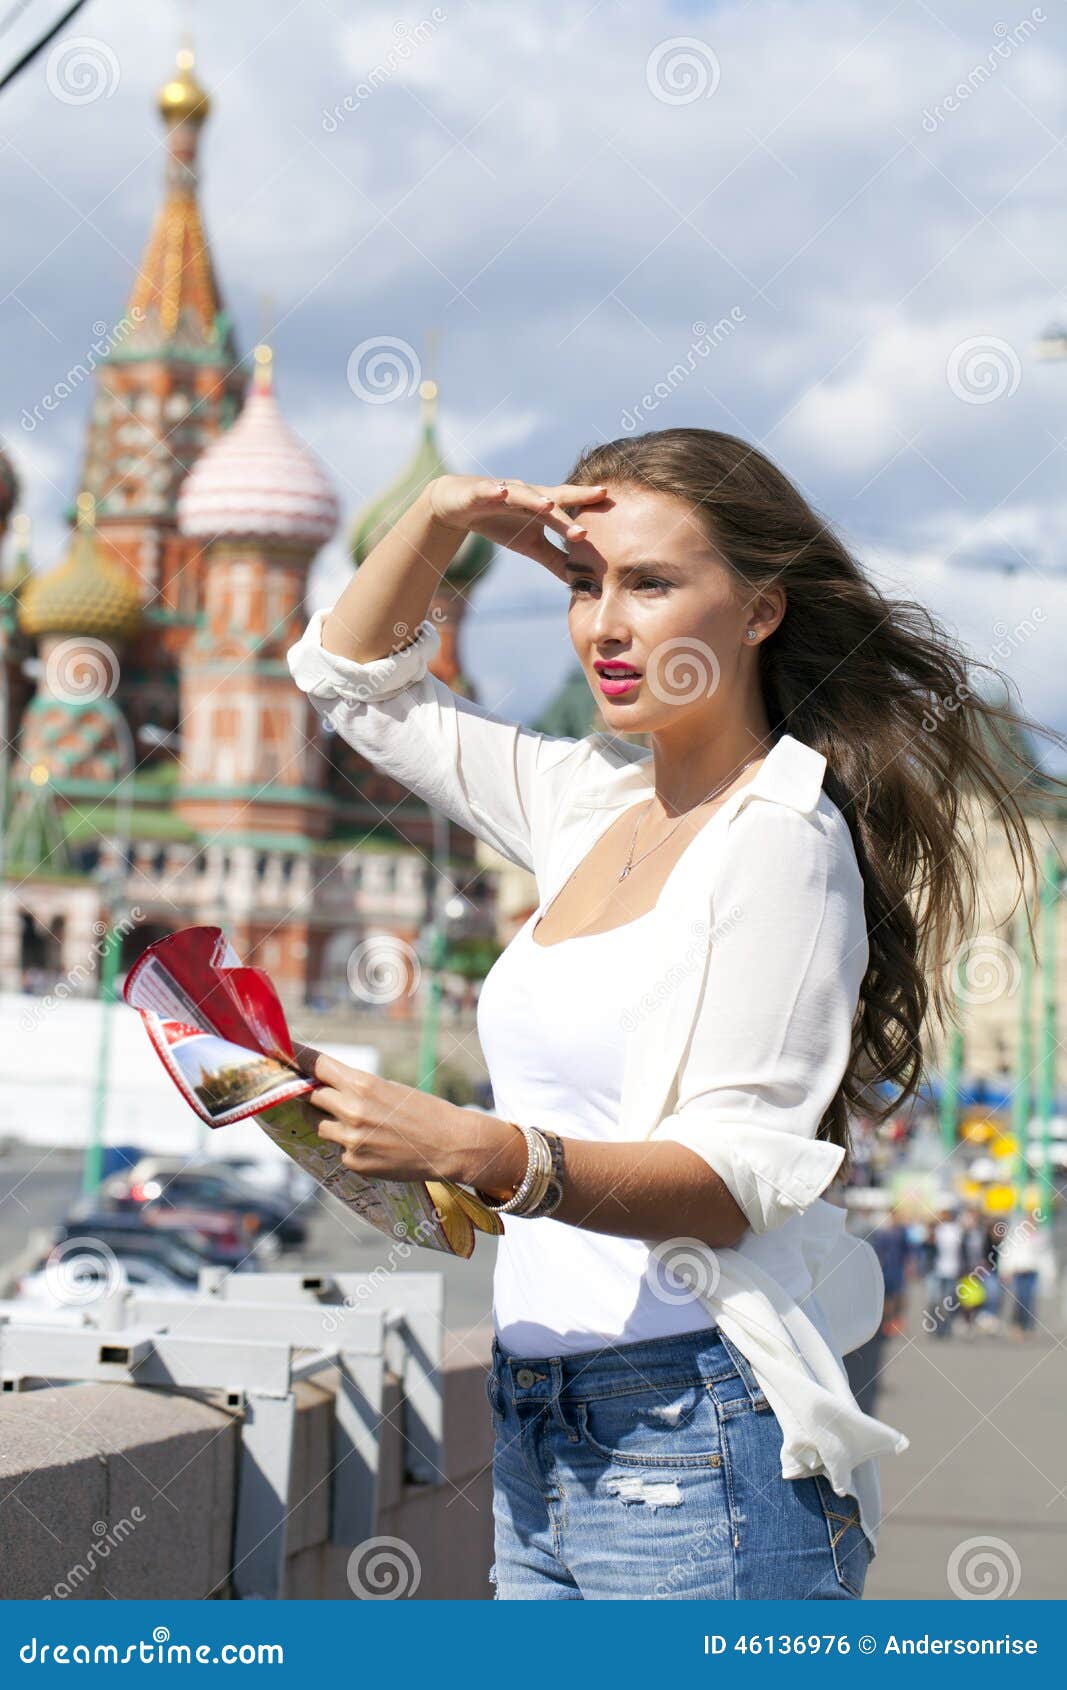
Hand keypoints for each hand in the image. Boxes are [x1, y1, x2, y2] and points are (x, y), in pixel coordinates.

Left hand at [293, 1043, 468, 1182]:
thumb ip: (355, 1087)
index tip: (281, 1050)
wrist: (450, 1144)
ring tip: (361, 1123)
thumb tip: (324, 1084)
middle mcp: (352, 1111)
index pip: (317, 1065)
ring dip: (330, 1121)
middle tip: (324, 1093)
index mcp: (363, 1084)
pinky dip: (349, 1145)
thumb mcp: (389, 1088)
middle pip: (311, 1096)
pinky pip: (338, 1149)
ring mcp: (351, 1139)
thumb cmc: (424, 1111)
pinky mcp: (354, 1162)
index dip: (297, 1056)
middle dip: (315, 1094)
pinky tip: (375, 1144)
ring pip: (319, 1125)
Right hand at [424, 475, 607, 580]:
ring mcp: (505, 491)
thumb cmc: (501, 522)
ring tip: (551, 504)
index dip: (591, 506)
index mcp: (542, 508)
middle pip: (554, 495)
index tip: (618, 506)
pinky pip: (489, 491)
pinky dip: (496, 492)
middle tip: (600, 495)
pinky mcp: (481, 492)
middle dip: (575, 497)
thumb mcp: (530, 544)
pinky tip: (502, 492)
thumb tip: (578, 579)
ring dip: (537, 499)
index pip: (570, 508)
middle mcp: (528, 495)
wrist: (460, 506)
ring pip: (523, 494)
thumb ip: (555, 559)